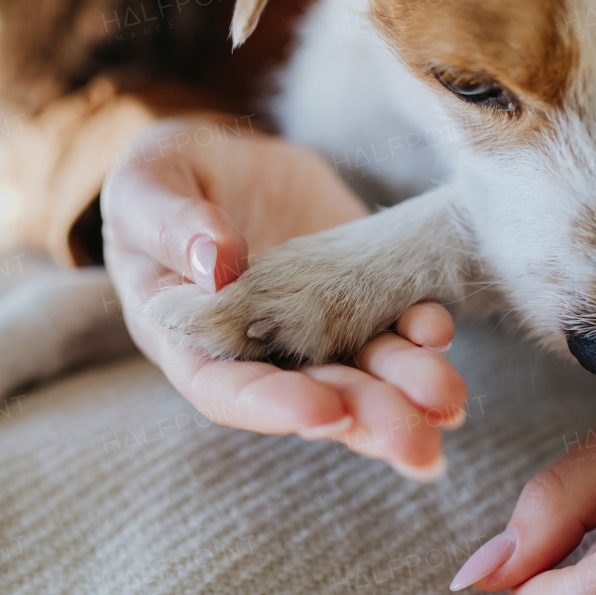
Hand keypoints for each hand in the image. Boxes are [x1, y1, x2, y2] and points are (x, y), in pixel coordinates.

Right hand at [101, 116, 465, 480]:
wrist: (220, 157)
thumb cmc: (161, 181)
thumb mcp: (146, 189)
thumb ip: (169, 224)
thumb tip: (214, 264)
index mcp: (191, 341)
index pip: (228, 390)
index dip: (275, 407)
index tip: (326, 414)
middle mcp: (258, 350)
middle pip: (312, 397)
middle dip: (366, 416)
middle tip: (416, 438)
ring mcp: (314, 325)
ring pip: (363, 372)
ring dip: (406, 391)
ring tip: (449, 403)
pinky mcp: (357, 293)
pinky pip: (392, 321)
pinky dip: (419, 331)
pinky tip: (439, 329)